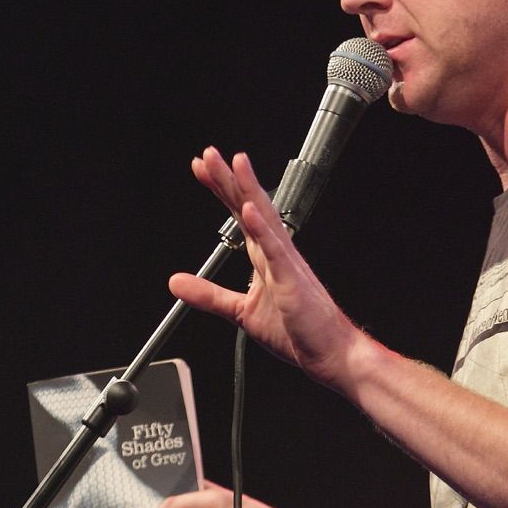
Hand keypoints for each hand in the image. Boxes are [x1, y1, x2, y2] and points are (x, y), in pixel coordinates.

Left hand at [169, 148, 363, 391]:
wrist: (330, 354)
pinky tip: (251, 209)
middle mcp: (277, 254)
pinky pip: (276, 250)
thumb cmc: (298, 332)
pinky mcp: (293, 281)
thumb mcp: (242, 313)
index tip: (202, 168)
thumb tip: (177, 283)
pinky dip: (263, 229)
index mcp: (266, 259)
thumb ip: (210, 295)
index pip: (240, 215)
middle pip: (250, 207)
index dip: (221, 190)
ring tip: (233, 163)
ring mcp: (287, 264)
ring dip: (248, 190)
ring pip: (264, 219)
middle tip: (208, 154)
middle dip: (229, 179)